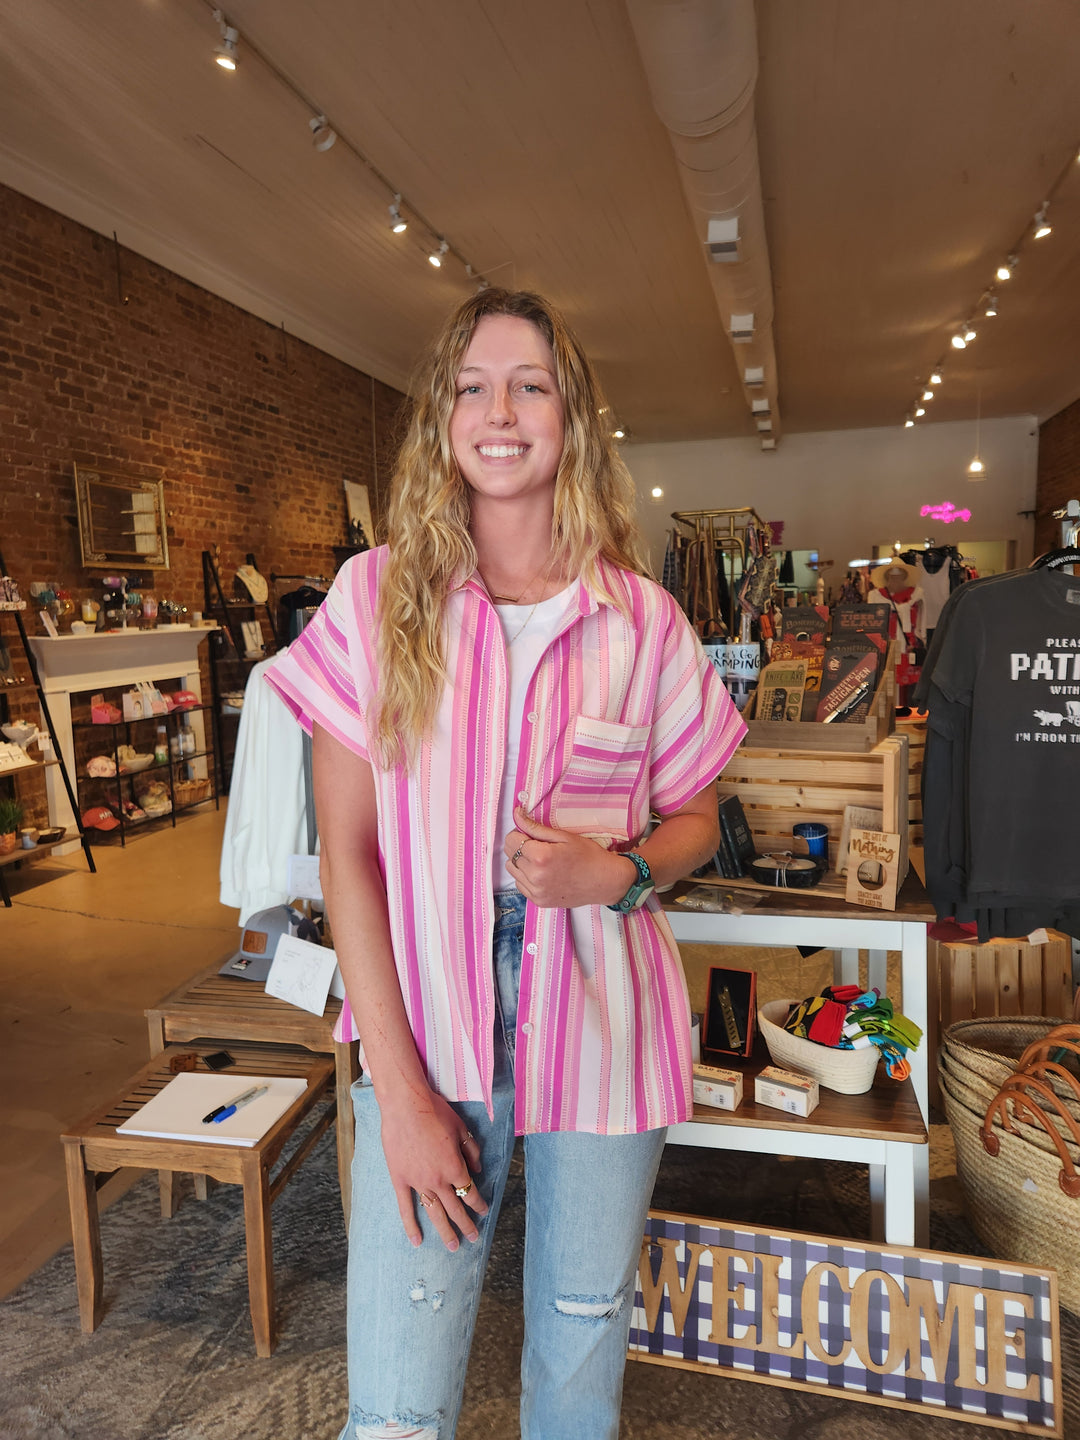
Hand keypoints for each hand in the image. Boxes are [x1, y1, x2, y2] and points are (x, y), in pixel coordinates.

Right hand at [376, 1082, 486, 1250]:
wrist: (405, 1105)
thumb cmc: (435, 1112)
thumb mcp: (461, 1128)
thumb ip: (471, 1151)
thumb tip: (478, 1169)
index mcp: (455, 1167)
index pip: (470, 1192)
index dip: (478, 1203)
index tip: (483, 1211)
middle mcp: (438, 1180)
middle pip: (455, 1208)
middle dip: (466, 1224)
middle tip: (473, 1238)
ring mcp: (418, 1182)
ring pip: (434, 1212)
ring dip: (445, 1231)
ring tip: (453, 1247)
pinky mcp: (400, 1179)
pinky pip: (406, 1207)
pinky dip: (411, 1225)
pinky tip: (416, 1241)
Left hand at [505, 806, 636, 907]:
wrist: (605, 881)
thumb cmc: (589, 856)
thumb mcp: (563, 836)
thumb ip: (535, 827)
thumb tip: (516, 814)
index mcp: (541, 857)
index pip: (511, 840)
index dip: (519, 833)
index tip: (530, 834)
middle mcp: (535, 877)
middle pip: (510, 855)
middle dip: (519, 847)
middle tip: (538, 845)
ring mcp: (536, 891)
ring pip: (513, 871)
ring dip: (522, 862)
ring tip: (541, 860)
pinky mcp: (539, 901)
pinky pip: (520, 885)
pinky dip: (526, 877)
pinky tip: (543, 872)